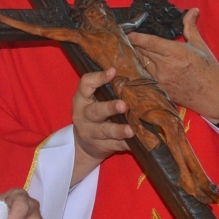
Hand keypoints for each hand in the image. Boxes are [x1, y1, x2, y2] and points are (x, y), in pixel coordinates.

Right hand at [72, 67, 134, 184]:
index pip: (85, 84)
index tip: (113, 71)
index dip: (98, 78)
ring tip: (131, 130)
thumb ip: (108, 89)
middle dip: (109, 108)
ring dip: (118, 130)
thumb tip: (135, 77)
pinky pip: (115, 145)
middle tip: (123, 105)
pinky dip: (126, 143)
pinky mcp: (101, 146)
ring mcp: (90, 133)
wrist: (84, 145)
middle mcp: (83, 115)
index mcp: (81, 99)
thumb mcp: (94, 100)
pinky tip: (136, 141)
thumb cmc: (95, 114)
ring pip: (104, 131)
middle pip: (95, 111)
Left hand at [129, 9, 218, 121]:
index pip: (149, 42)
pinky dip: (140, 69)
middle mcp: (165, 66)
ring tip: (127, 50)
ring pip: (140, 64)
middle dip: (132, 44)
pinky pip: (145, 77)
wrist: (215, 98)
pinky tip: (136, 65)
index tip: (126, 31)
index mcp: (175, 53)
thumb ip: (190, 27)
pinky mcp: (160, 90)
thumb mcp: (201, 47)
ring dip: (134, 57)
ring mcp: (161, 80)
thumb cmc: (210, 72)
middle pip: (141, 52)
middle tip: (124, 37)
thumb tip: (192, 10)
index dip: (135, 36)